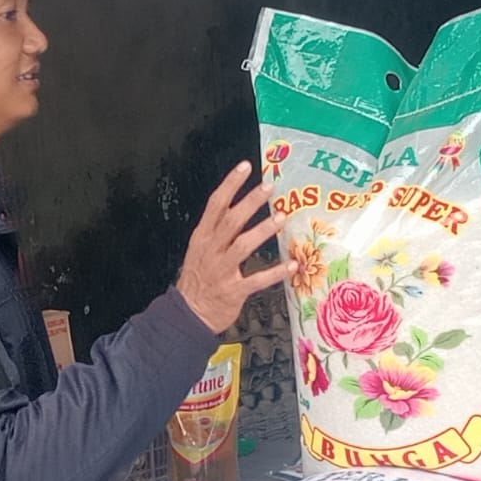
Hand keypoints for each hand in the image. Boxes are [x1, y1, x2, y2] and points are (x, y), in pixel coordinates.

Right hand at [175, 162, 296, 333]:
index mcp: (203, 237)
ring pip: (243, 245)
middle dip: (250, 202)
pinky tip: (291, 265)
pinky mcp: (234, 291)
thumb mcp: (201, 249)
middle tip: (269, 187)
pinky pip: (257, 279)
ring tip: (281, 218)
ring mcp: (222, 270)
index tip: (245, 167)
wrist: (189, 313)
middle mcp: (211, 250)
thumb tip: (243, 208)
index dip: (230, 184)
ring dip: (263, 230)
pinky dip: (275, 272)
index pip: (215, 204)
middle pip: (231, 220)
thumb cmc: (199, 278)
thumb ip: (220, 231)